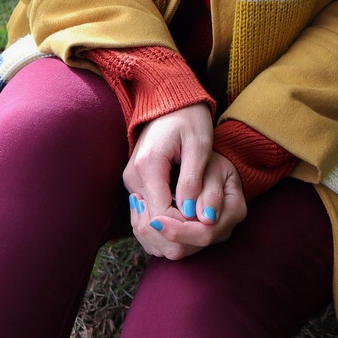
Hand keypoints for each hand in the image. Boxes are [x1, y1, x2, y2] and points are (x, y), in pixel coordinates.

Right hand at [123, 105, 246, 259]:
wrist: (169, 100)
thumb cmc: (189, 119)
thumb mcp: (199, 145)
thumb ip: (193, 180)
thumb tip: (193, 214)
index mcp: (148, 165)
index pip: (162, 214)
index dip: (184, 227)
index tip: (206, 226)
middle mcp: (133, 176)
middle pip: (149, 224)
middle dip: (176, 236)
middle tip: (204, 233)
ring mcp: (131, 181)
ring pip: (144, 224)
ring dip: (168, 234)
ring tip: (196, 229)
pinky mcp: (134, 183)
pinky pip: (145, 214)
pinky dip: (162, 225)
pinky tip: (184, 222)